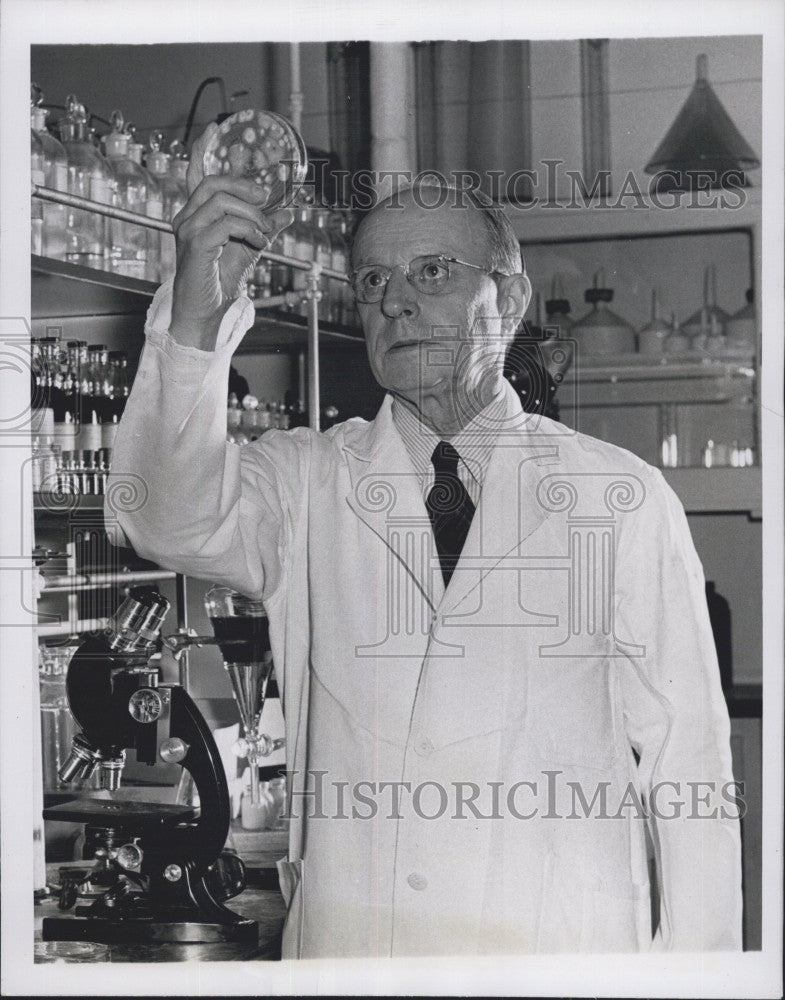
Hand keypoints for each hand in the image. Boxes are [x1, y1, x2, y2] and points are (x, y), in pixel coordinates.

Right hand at [169, 121, 293, 349]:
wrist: (206, 313)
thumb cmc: (219, 282)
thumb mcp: (249, 249)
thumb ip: (266, 228)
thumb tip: (289, 211)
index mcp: (196, 214)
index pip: (196, 175)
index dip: (200, 151)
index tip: (212, 130)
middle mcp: (186, 217)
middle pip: (214, 183)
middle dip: (244, 186)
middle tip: (266, 199)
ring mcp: (188, 230)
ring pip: (221, 201)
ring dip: (252, 213)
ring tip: (265, 231)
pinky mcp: (194, 246)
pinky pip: (225, 224)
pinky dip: (248, 229)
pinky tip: (257, 241)